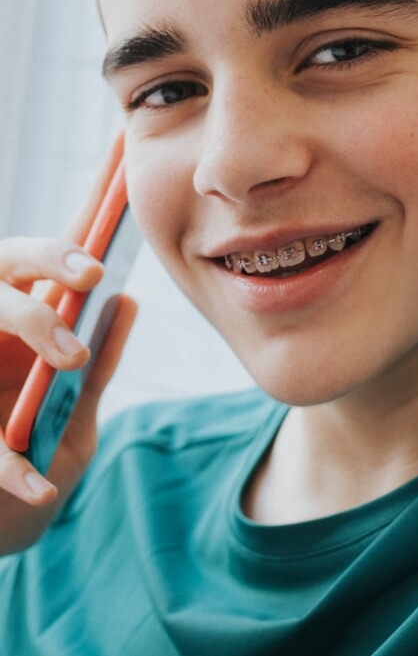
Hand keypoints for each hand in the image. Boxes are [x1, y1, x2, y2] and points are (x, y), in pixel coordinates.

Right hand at [0, 146, 136, 554]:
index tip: (120, 175)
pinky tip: (41, 480)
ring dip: (29, 321)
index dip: (82, 220)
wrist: (7, 520)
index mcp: (27, 325)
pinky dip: (10, 463)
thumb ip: (100, 362)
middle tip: (92, 272)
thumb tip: (127, 298)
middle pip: (4, 266)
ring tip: (73, 355)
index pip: (51, 263)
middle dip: (46, 258)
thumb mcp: (79, 411)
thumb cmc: (43, 452)